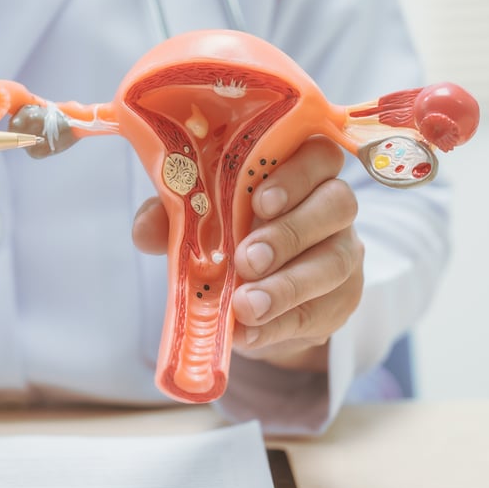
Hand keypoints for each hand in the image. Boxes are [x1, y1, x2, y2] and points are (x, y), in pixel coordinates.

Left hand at [132, 136, 363, 371]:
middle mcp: (331, 204)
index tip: (260, 202)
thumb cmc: (227, 235)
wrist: (253, 296)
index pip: (319, 154)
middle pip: (338, 203)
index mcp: (299, 169)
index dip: (297, 174)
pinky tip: (251, 333)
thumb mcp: (195, 220)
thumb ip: (172, 216)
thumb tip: (145, 229)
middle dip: (289, 233)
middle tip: (247, 260)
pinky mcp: (342, 299)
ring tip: (246, 306)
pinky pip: (324, 311)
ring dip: (288, 286)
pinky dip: (282, 324)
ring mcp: (344, 251)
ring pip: (336, 261)